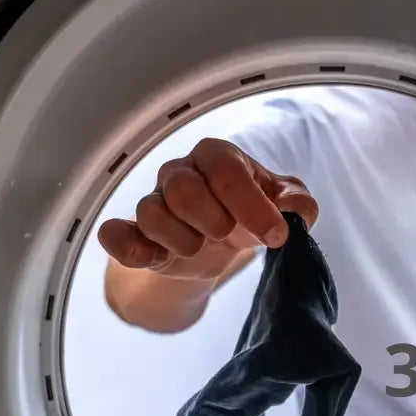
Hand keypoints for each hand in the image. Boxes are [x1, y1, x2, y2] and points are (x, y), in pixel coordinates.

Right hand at [98, 138, 318, 281]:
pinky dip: (126, 246)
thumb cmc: (251, 214)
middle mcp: (180, 173)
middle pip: (183, 189)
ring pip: (151, 214)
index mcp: (217, 157)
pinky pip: (117, 235)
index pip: (225, 171)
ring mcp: (154, 202)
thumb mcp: (285, 205)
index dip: (251, 206)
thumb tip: (294, 211)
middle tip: (226, 234)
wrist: (223, 247)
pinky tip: (151, 258)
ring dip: (183, 241)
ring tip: (199, 247)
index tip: (275, 235)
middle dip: (213, 221)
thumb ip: (298, 202)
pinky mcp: (137, 236)